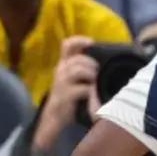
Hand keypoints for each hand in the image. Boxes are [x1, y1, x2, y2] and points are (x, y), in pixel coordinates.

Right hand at [33, 36, 99, 150]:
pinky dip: (90, 89)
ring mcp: (61, 82)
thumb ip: (82, 66)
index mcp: (63, 63)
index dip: (80, 40)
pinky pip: (81, 88)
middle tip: (100, 71)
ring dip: (91, 74)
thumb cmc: (68, 94)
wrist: (55, 116)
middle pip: (78, 58)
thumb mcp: (72, 78)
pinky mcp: (65, 95)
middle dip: (92, 63)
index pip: (67, 45)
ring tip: (96, 81)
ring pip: (78, 70)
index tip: (92, 42)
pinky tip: (92, 92)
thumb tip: (102, 58)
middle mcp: (60, 70)